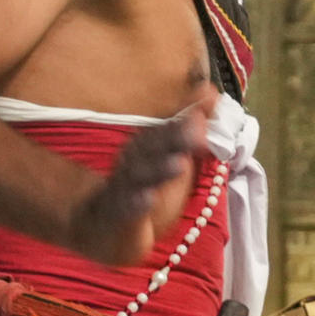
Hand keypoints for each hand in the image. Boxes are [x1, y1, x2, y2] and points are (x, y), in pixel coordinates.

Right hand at [58, 106, 211, 269]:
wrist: (103, 225)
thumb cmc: (145, 185)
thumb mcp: (173, 154)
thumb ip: (192, 125)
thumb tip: (211, 90)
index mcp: (148, 145)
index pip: (170, 123)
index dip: (189, 110)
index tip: (210, 95)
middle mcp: (135, 161)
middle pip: (153, 146)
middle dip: (175, 136)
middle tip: (198, 126)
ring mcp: (124, 187)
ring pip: (140, 176)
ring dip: (158, 169)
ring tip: (179, 164)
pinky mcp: (117, 214)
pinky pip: (125, 208)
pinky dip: (135, 203)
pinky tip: (147, 199)